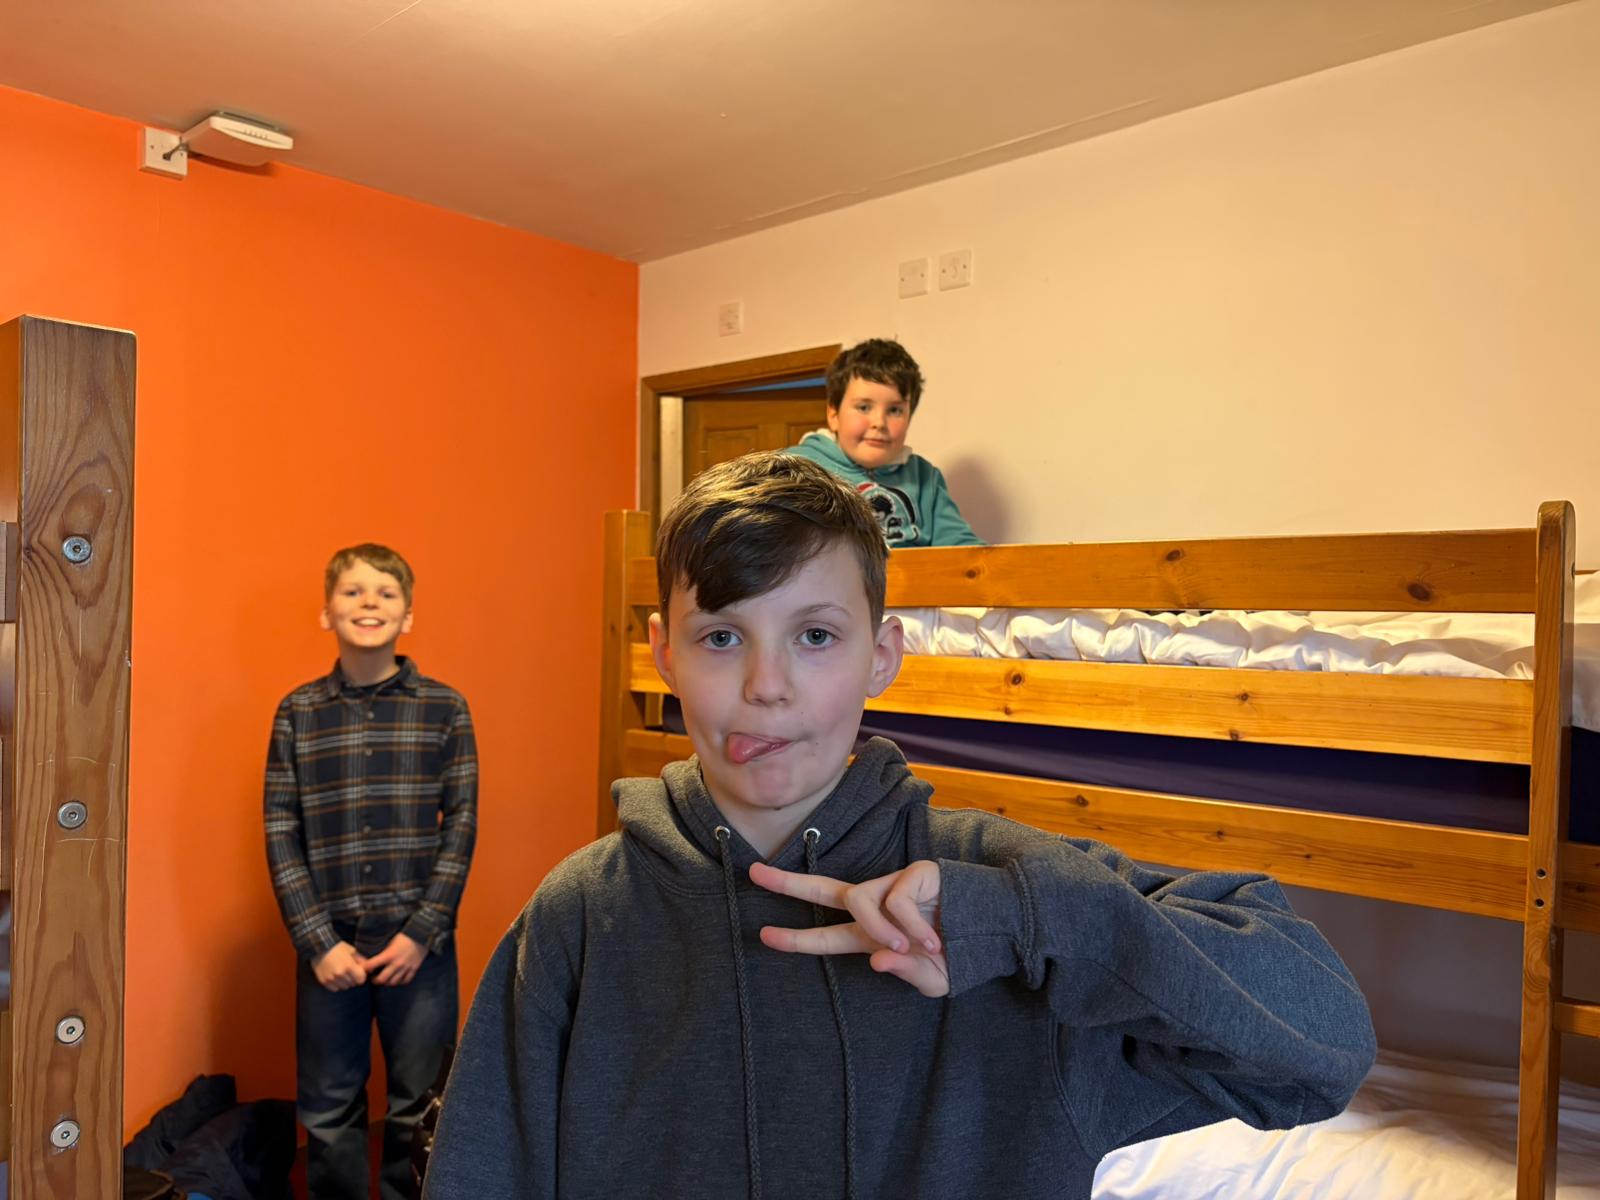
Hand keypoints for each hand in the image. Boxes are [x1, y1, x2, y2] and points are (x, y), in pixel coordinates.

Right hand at [313, 941, 367, 991]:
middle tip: (349, 971)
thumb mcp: (352, 951)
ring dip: (345, 982)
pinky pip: (335, 989)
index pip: (361, 980)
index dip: (361, 976)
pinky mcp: (324, 982)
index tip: (358, 972)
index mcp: (349, 966)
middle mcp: (340, 974)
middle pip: (353, 984)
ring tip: (341, 973)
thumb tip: (371, 970)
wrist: (320, 947)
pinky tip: (335, 976)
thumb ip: (362, 961)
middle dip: (353, 979)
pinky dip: (336, 984)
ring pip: (344, 987)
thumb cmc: (338, 948)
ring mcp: (331, 979)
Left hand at [364, 932, 426, 985]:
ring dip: (386, 983)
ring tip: (384, 980)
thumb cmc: (404, 933)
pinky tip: (396, 979)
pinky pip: (405, 980)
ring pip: (393, 982)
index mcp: (389, 954)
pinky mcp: (414, 968)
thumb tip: (368, 950)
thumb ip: (381, 948)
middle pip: (382, 979)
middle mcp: (397, 963)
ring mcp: (406, 967)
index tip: (363, 968)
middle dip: (375, 980)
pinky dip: (399, 982)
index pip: (371, 965)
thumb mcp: (390, 938)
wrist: (423, 932)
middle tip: (373, 978)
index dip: (364, 968)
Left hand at [749, 860, 948, 997]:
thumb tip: (879, 959)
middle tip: (753, 873)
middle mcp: (877, 907)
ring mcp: (894, 887)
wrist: (997, 931)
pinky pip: (895, 900)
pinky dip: (909, 925)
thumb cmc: (961, 955)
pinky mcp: (916, 874)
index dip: (796, 937)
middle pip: (824, 890)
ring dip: (876, 927)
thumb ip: (906, 972)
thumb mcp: (933, 979)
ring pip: (857, 899)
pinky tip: (933, 938)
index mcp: (873, 936)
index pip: (827, 934)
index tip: (764, 935)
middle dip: (788, 883)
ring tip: (907, 945)